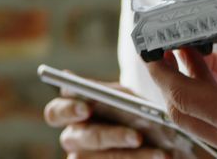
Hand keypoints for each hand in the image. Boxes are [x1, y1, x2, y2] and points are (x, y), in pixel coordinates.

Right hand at [43, 80, 169, 158]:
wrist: (157, 137)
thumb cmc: (135, 111)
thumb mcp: (128, 98)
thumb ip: (119, 91)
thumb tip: (132, 67)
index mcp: (72, 112)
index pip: (55, 112)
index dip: (68, 109)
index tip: (87, 108)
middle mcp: (73, 137)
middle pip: (76, 139)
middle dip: (108, 136)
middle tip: (137, 136)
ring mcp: (83, 158)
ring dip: (129, 155)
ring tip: (158, 151)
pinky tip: (160, 156)